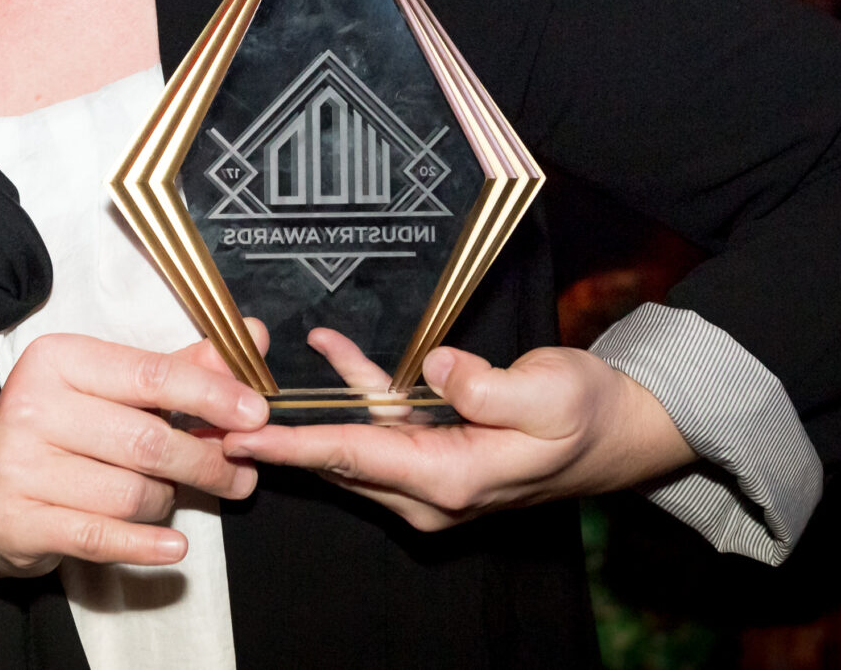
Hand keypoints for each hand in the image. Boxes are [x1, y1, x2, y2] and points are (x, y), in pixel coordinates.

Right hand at [0, 332, 266, 584]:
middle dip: (205, 461)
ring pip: (131, 493)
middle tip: (238, 474)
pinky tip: (175, 547)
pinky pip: (101, 536)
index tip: (257, 414)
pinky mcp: (17, 520)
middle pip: (147, 441)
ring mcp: (19, 465)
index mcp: (57, 358)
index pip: (150, 374)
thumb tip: (251, 337)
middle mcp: (31, 405)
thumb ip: (182, 368)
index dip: (211, 395)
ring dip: (167, 501)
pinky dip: (146, 544)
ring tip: (171, 496)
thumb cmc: (61, 431)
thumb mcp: (112, 390)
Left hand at [218, 328, 692, 530]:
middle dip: (278, 431)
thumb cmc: (588, 414)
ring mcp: (431, 476)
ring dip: (308, 406)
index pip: (353, 459)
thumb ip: (486, 385)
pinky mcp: (435, 454)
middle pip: (337, 458)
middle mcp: (431, 490)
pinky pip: (380, 423)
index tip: (241, 437)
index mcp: (451, 479)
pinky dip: (354, 388)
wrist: (619, 433)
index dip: (292, 445)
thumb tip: (433, 367)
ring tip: (254, 371)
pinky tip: (327, 349)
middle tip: (220, 402)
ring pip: (351, 440)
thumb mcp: (548, 393)